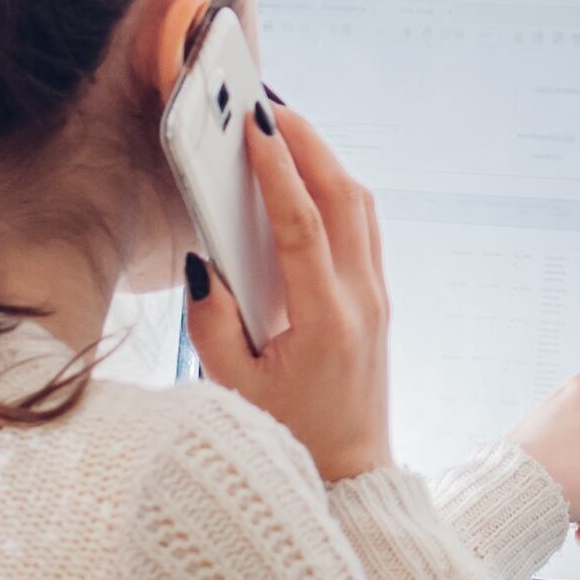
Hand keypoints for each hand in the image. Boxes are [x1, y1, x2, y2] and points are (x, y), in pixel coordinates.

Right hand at [189, 104, 391, 484]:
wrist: (349, 474)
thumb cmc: (287, 436)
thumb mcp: (232, 386)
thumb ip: (211, 322)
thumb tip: (202, 262)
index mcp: (327, 320)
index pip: (303, 224)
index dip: (277, 169)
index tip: (257, 125)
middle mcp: (362, 301)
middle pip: (344, 198)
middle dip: (309, 143)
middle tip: (269, 105)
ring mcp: (377, 298)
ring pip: (361, 207)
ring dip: (326, 160)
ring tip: (286, 128)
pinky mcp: (377, 299)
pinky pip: (362, 227)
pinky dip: (336, 190)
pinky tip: (306, 175)